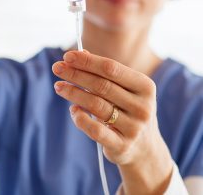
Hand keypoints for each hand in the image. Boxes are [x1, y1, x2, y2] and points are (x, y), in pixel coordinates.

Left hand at [52, 51, 172, 193]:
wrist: (144, 148)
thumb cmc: (129, 111)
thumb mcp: (124, 90)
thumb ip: (105, 73)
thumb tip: (80, 53)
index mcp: (145, 87)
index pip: (112, 69)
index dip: (88, 61)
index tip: (67, 56)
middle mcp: (142, 106)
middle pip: (102, 86)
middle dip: (76, 75)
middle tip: (57, 68)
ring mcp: (134, 127)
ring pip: (97, 106)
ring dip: (74, 94)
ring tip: (59, 86)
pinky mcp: (122, 146)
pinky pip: (95, 130)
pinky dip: (80, 118)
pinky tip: (73, 110)